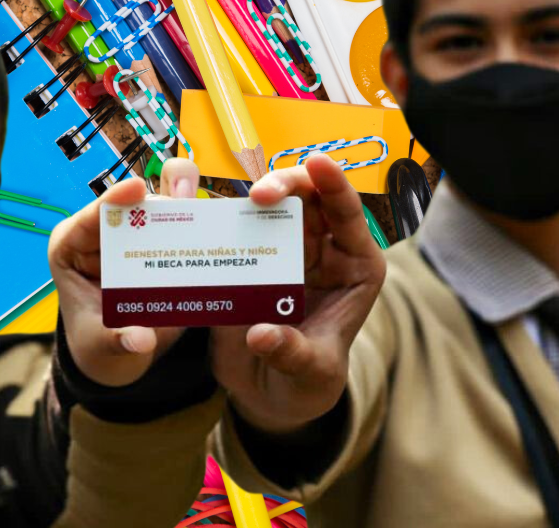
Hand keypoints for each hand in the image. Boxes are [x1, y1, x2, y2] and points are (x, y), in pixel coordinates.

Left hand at [48, 158, 200, 387]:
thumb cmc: (96, 341)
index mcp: (73, 246)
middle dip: (158, 194)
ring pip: (164, 204)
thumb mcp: (100, 344)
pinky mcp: (162, 244)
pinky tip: (220, 226)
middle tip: (182, 198)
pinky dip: (201, 223)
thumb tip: (141, 341)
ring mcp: (137, 236)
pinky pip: (183, 226)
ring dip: (187, 202)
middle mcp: (106, 233)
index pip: (91, 216)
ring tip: (205, 211)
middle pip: (134, 201)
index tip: (137, 189)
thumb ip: (117, 339)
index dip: (114, 198)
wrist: (116, 353)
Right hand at [210, 154, 384, 433]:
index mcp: (355, 266)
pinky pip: (238, 230)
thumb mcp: (310, 373)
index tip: (316, 162)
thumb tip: (260, 334)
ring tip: (233, 206)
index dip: (334, 184)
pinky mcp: (251, 260)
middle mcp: (322, 249)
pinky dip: (222, 221)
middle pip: (308, 199)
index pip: (349, 215)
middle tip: (260, 195)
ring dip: (249, 200)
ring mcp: (285, 251)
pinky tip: (204, 219)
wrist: (273, 395)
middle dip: (285, 185)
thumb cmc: (308, 383)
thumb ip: (292, 353)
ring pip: (271, 207)